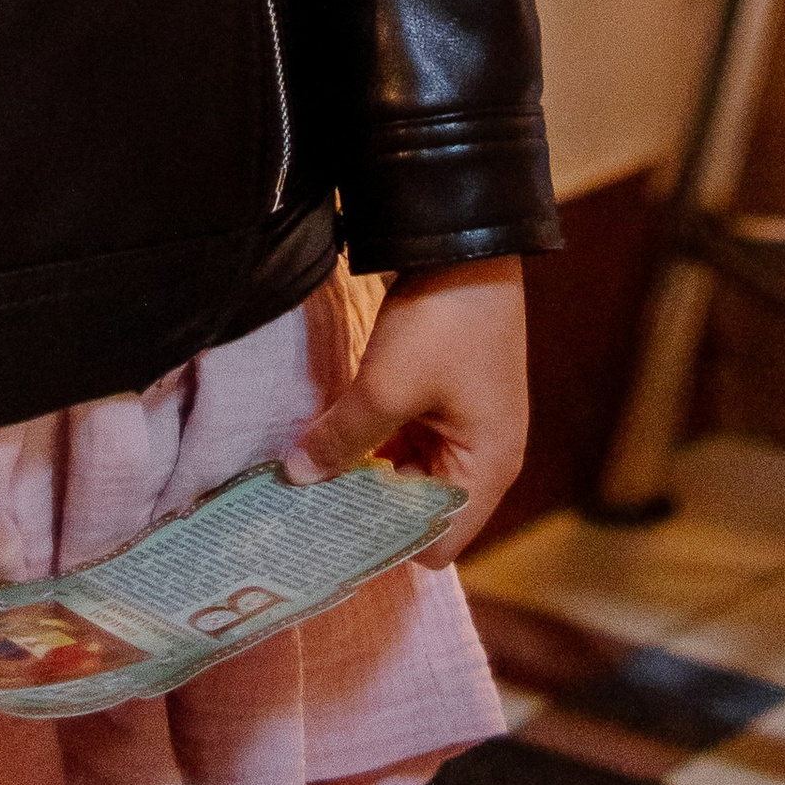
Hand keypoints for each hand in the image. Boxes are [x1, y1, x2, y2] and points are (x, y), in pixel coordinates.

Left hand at [283, 258, 529, 560]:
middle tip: (306, 506)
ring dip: (367, 472)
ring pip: (409, 474)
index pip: (436, 543)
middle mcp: (484, 459)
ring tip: (310, 474)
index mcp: (487, 470)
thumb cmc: (441, 324)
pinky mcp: (447, 399)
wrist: (464, 241)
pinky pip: (408, 440)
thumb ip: (342, 440)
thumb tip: (297, 478)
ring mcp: (466, 427)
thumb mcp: (385, 385)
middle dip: (368, 507)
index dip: (385, 542)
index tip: (330, 532)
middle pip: (421, 512)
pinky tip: (333, 437)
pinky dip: (376, 442)